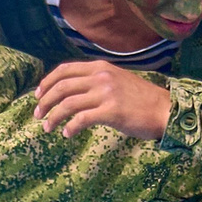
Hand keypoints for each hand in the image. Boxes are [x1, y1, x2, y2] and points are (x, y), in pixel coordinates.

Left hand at [34, 60, 172, 140]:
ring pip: (68, 104)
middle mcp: (101, 77)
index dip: (47, 82)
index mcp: (100, 67)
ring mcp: (106, 93)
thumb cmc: (141, 100)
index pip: (64, 70)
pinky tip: (67, 134)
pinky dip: (70, 127)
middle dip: (45, 102)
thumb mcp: (116, 80)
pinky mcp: (111, 111)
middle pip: (62, 87)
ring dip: (53, 117)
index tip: (37, 95)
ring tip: (47, 128)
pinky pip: (82, 119)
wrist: (164, 110)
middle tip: (37, 114)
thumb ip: (96, 82)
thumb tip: (71, 92)